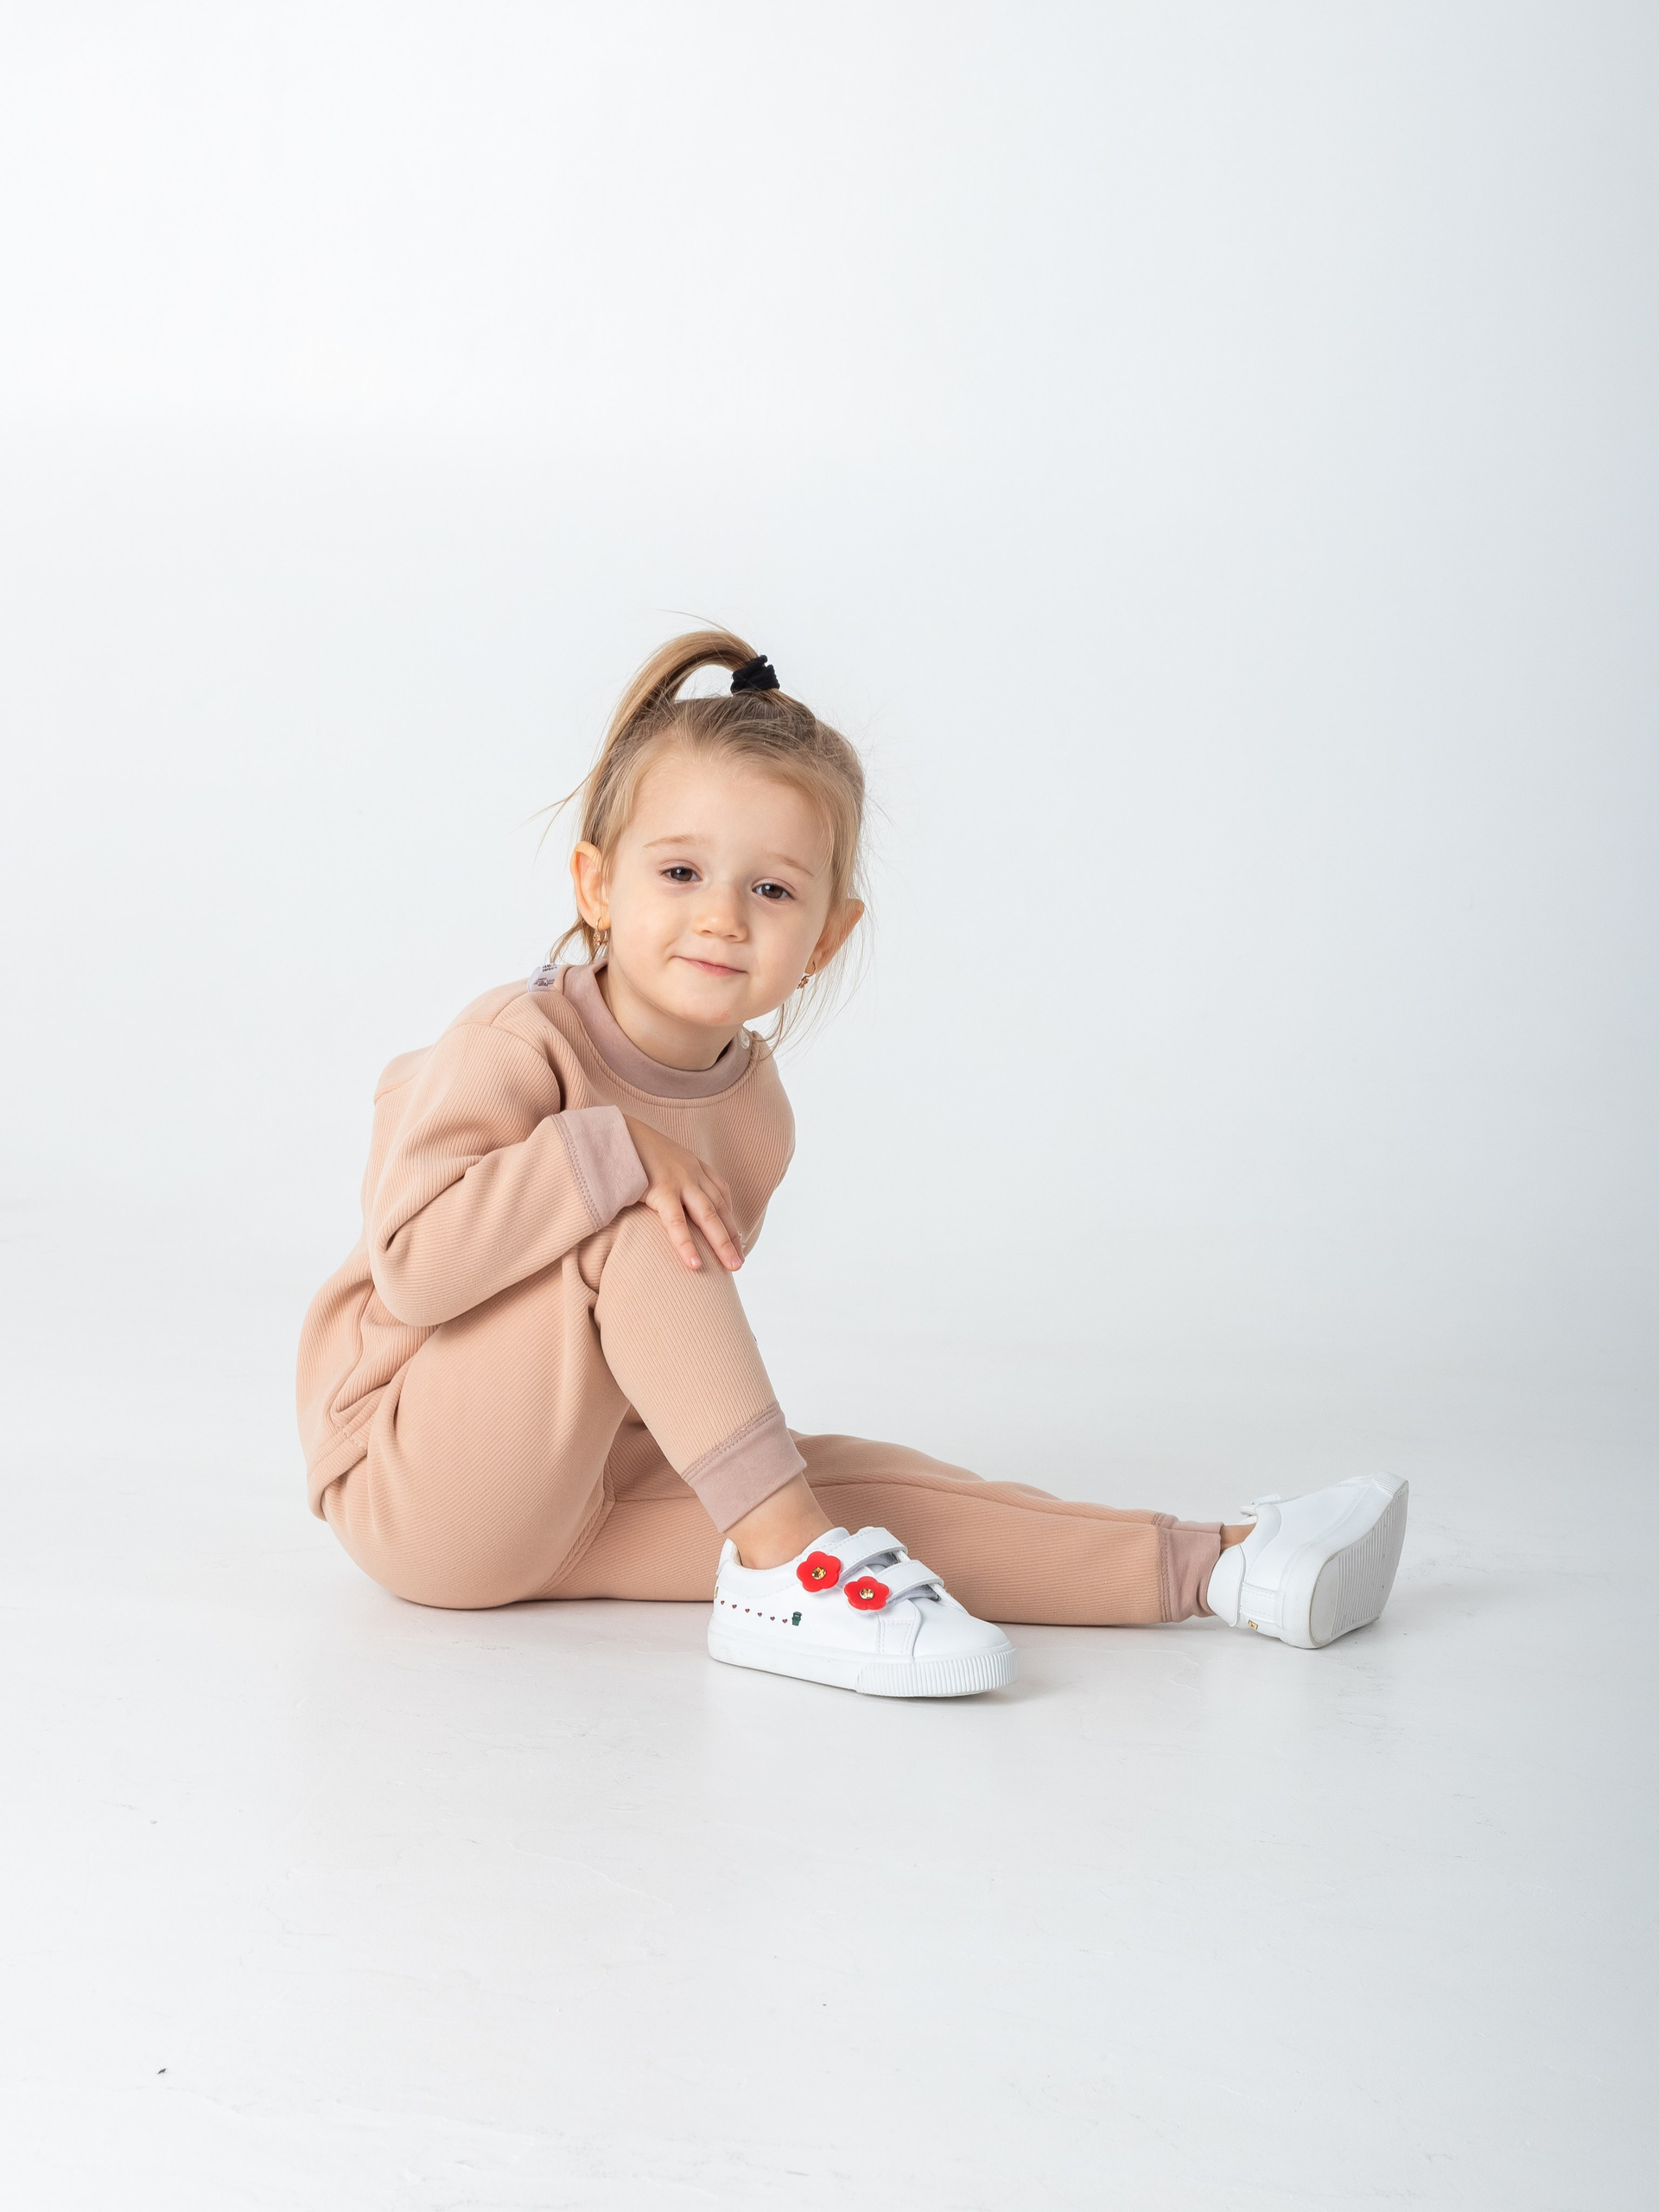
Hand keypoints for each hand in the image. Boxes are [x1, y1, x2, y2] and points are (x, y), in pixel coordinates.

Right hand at [623, 1117, 743, 1272]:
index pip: (721, 1195)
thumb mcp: (658, 1160)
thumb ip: (670, 1178)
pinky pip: (676, 1221)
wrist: (612, 1131)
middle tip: (739, 1263)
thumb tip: (672, 1203)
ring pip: (708, 1215)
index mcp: (693, 1165)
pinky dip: (686, 1244)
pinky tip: (694, 1264)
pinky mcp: (660, 1189)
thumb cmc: (630, 1150)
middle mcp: (692, 1172)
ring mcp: (678, 1180)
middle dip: (732, 1237)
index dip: (731, 1220)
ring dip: (722, 1243)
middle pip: (719, 1208)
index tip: (738, 1242)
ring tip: (732, 1267)